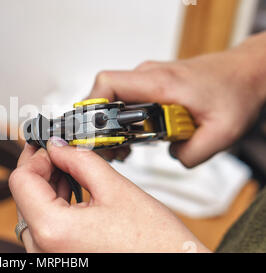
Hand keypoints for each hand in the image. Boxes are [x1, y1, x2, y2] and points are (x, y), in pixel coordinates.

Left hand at [9, 137, 209, 252]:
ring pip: (32, 212)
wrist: (174, 268)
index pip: (21, 180)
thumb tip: (59, 146)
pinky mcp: (59, 260)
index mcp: (53, 230)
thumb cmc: (155, 246)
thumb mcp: (116, 189)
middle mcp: (43, 250)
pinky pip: (44, 229)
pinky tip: (70, 191)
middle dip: (41, 169)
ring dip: (46, 187)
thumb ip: (79, 160)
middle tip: (59, 151)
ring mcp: (49, 259)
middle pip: (24, 196)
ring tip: (68, 169)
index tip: (49, 144)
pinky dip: (53, 207)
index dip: (35, 156)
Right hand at [89, 32, 265, 167]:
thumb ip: (192, 153)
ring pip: (113, 99)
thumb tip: (172, 158)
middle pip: (104, 95)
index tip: (92, 133)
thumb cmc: (236, 92)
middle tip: (109, 151)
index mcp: (161, 82)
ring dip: (111, 126)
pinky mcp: (152, 86)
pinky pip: (126, 101)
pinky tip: (133, 139)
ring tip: (121, 149)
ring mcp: (149, 80)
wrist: (247, 73)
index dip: (92, 107)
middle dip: (99, 126)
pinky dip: (122, 121)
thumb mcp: (223, 132)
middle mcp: (149, 76)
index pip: (109, 83)